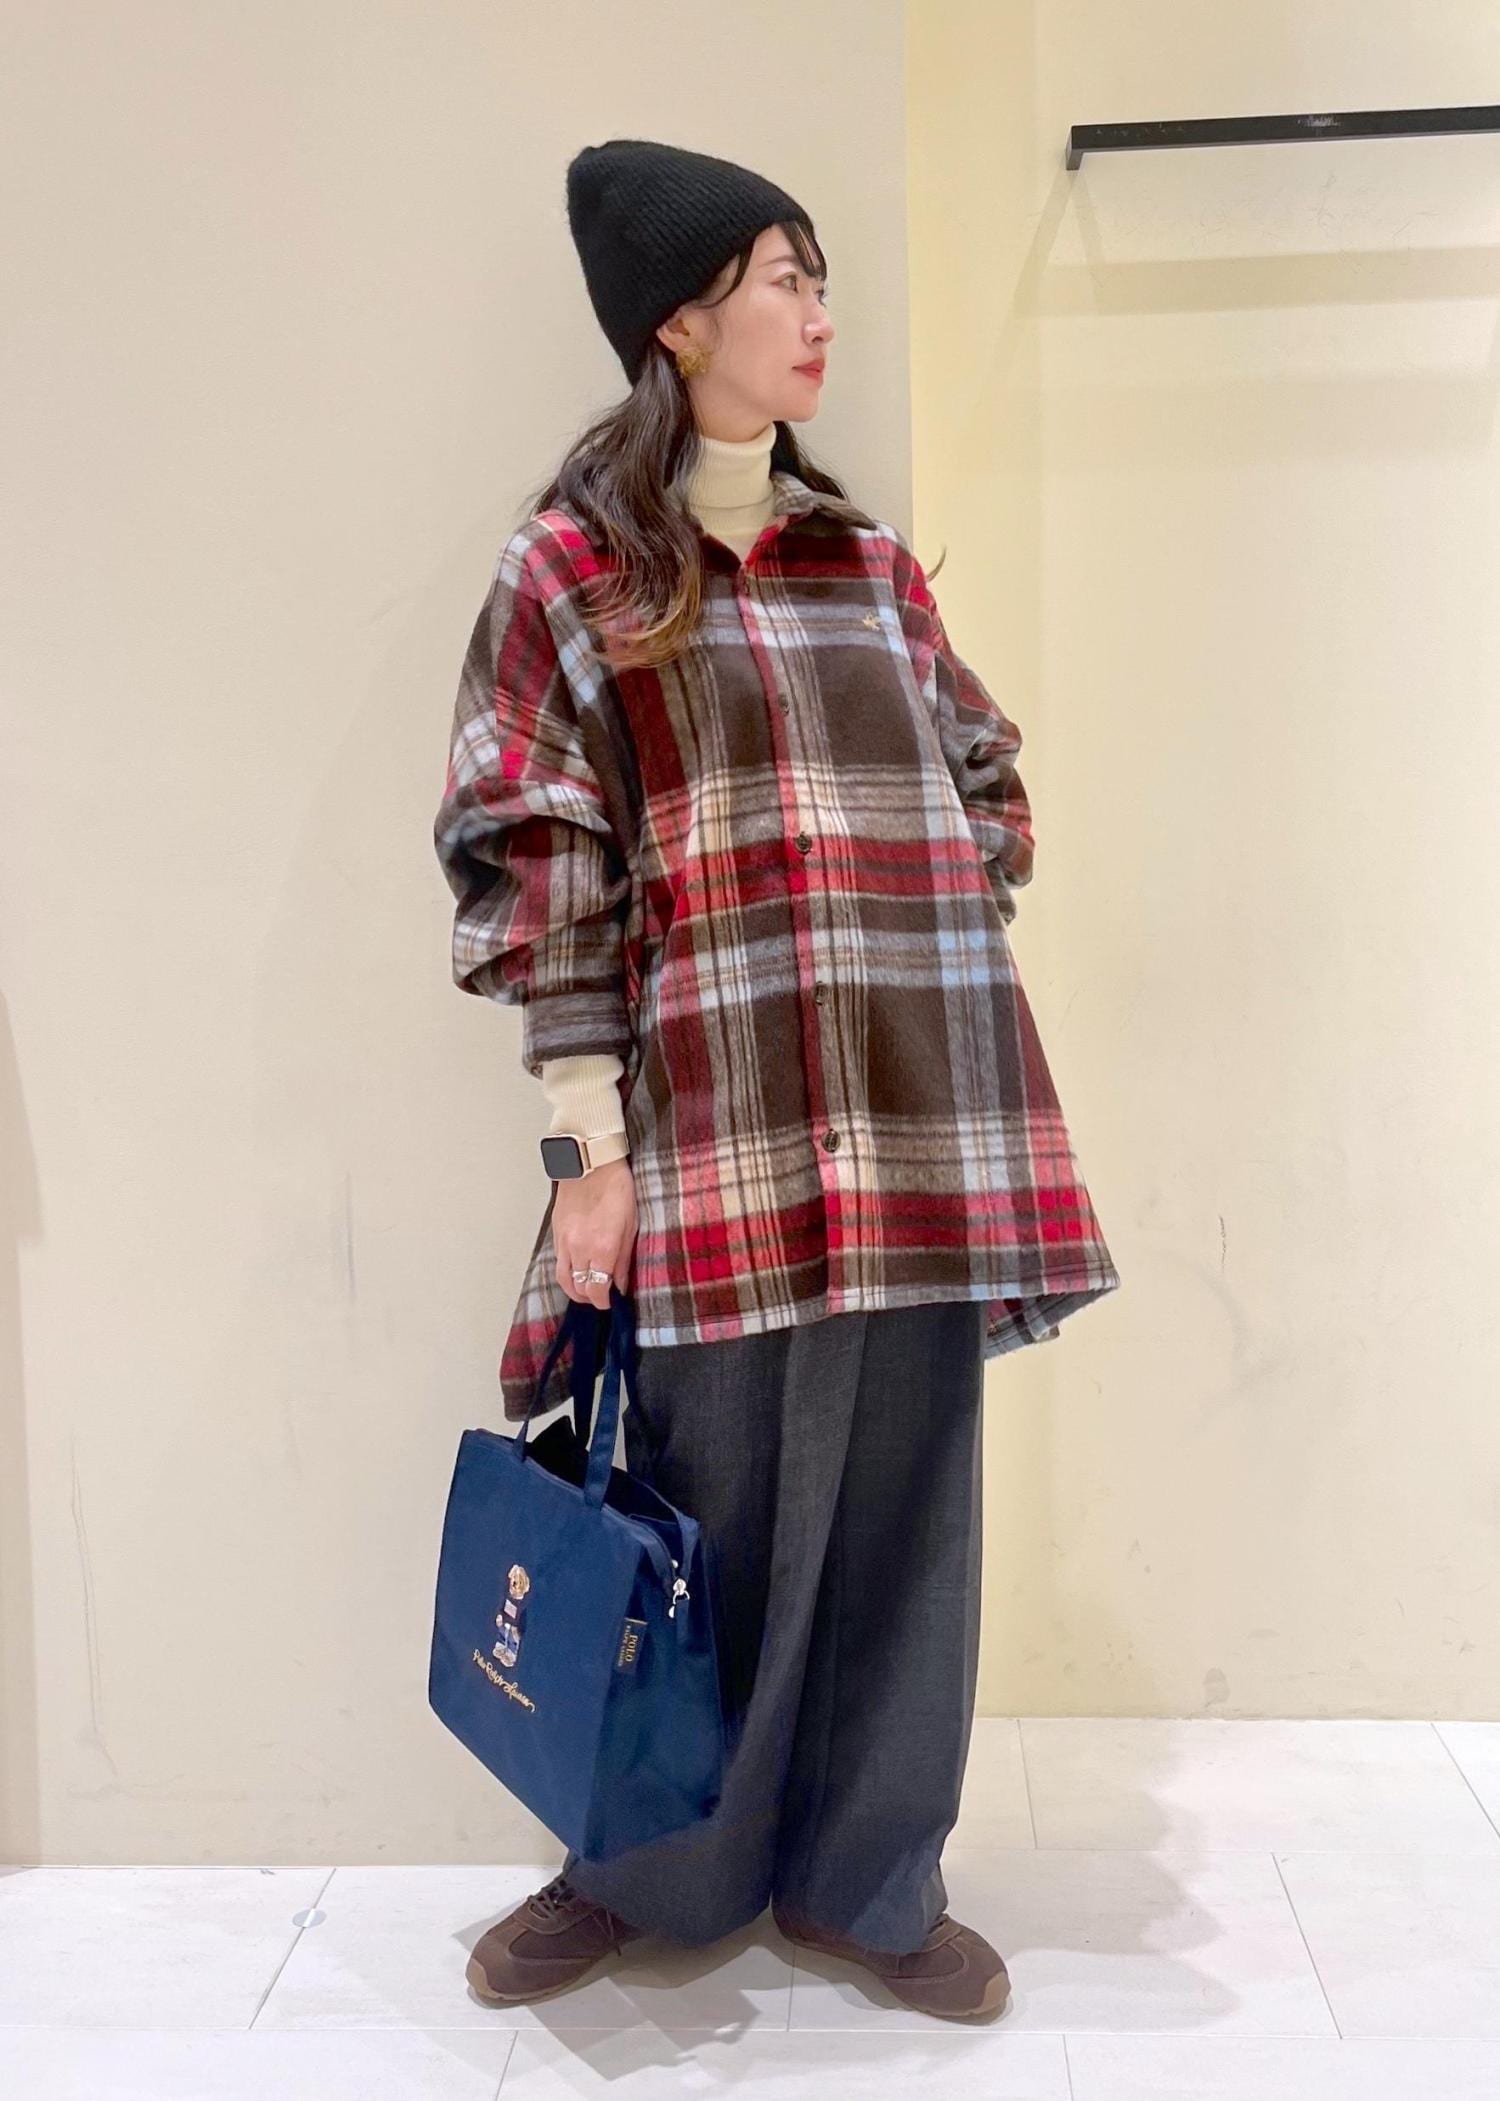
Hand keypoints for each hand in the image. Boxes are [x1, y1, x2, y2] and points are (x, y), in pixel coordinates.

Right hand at [551, 1156, 636, 1309]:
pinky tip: (577, 1269)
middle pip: (578, 1289)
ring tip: (586, 1289)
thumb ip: (623, 1259)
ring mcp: (564, 1241)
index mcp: (602, 1248)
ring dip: (574, 1289)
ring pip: (563, 1279)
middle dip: (590, 1297)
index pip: (597, 1291)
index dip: (604, 1302)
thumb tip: (620, 1284)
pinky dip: (566, 1271)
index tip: (611, 1302)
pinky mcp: (555, 1232)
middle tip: (601, 1296)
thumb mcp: (631, 1226)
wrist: (592, 1164)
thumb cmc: (618, 1190)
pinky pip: (557, 1261)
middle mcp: (579, 1249)